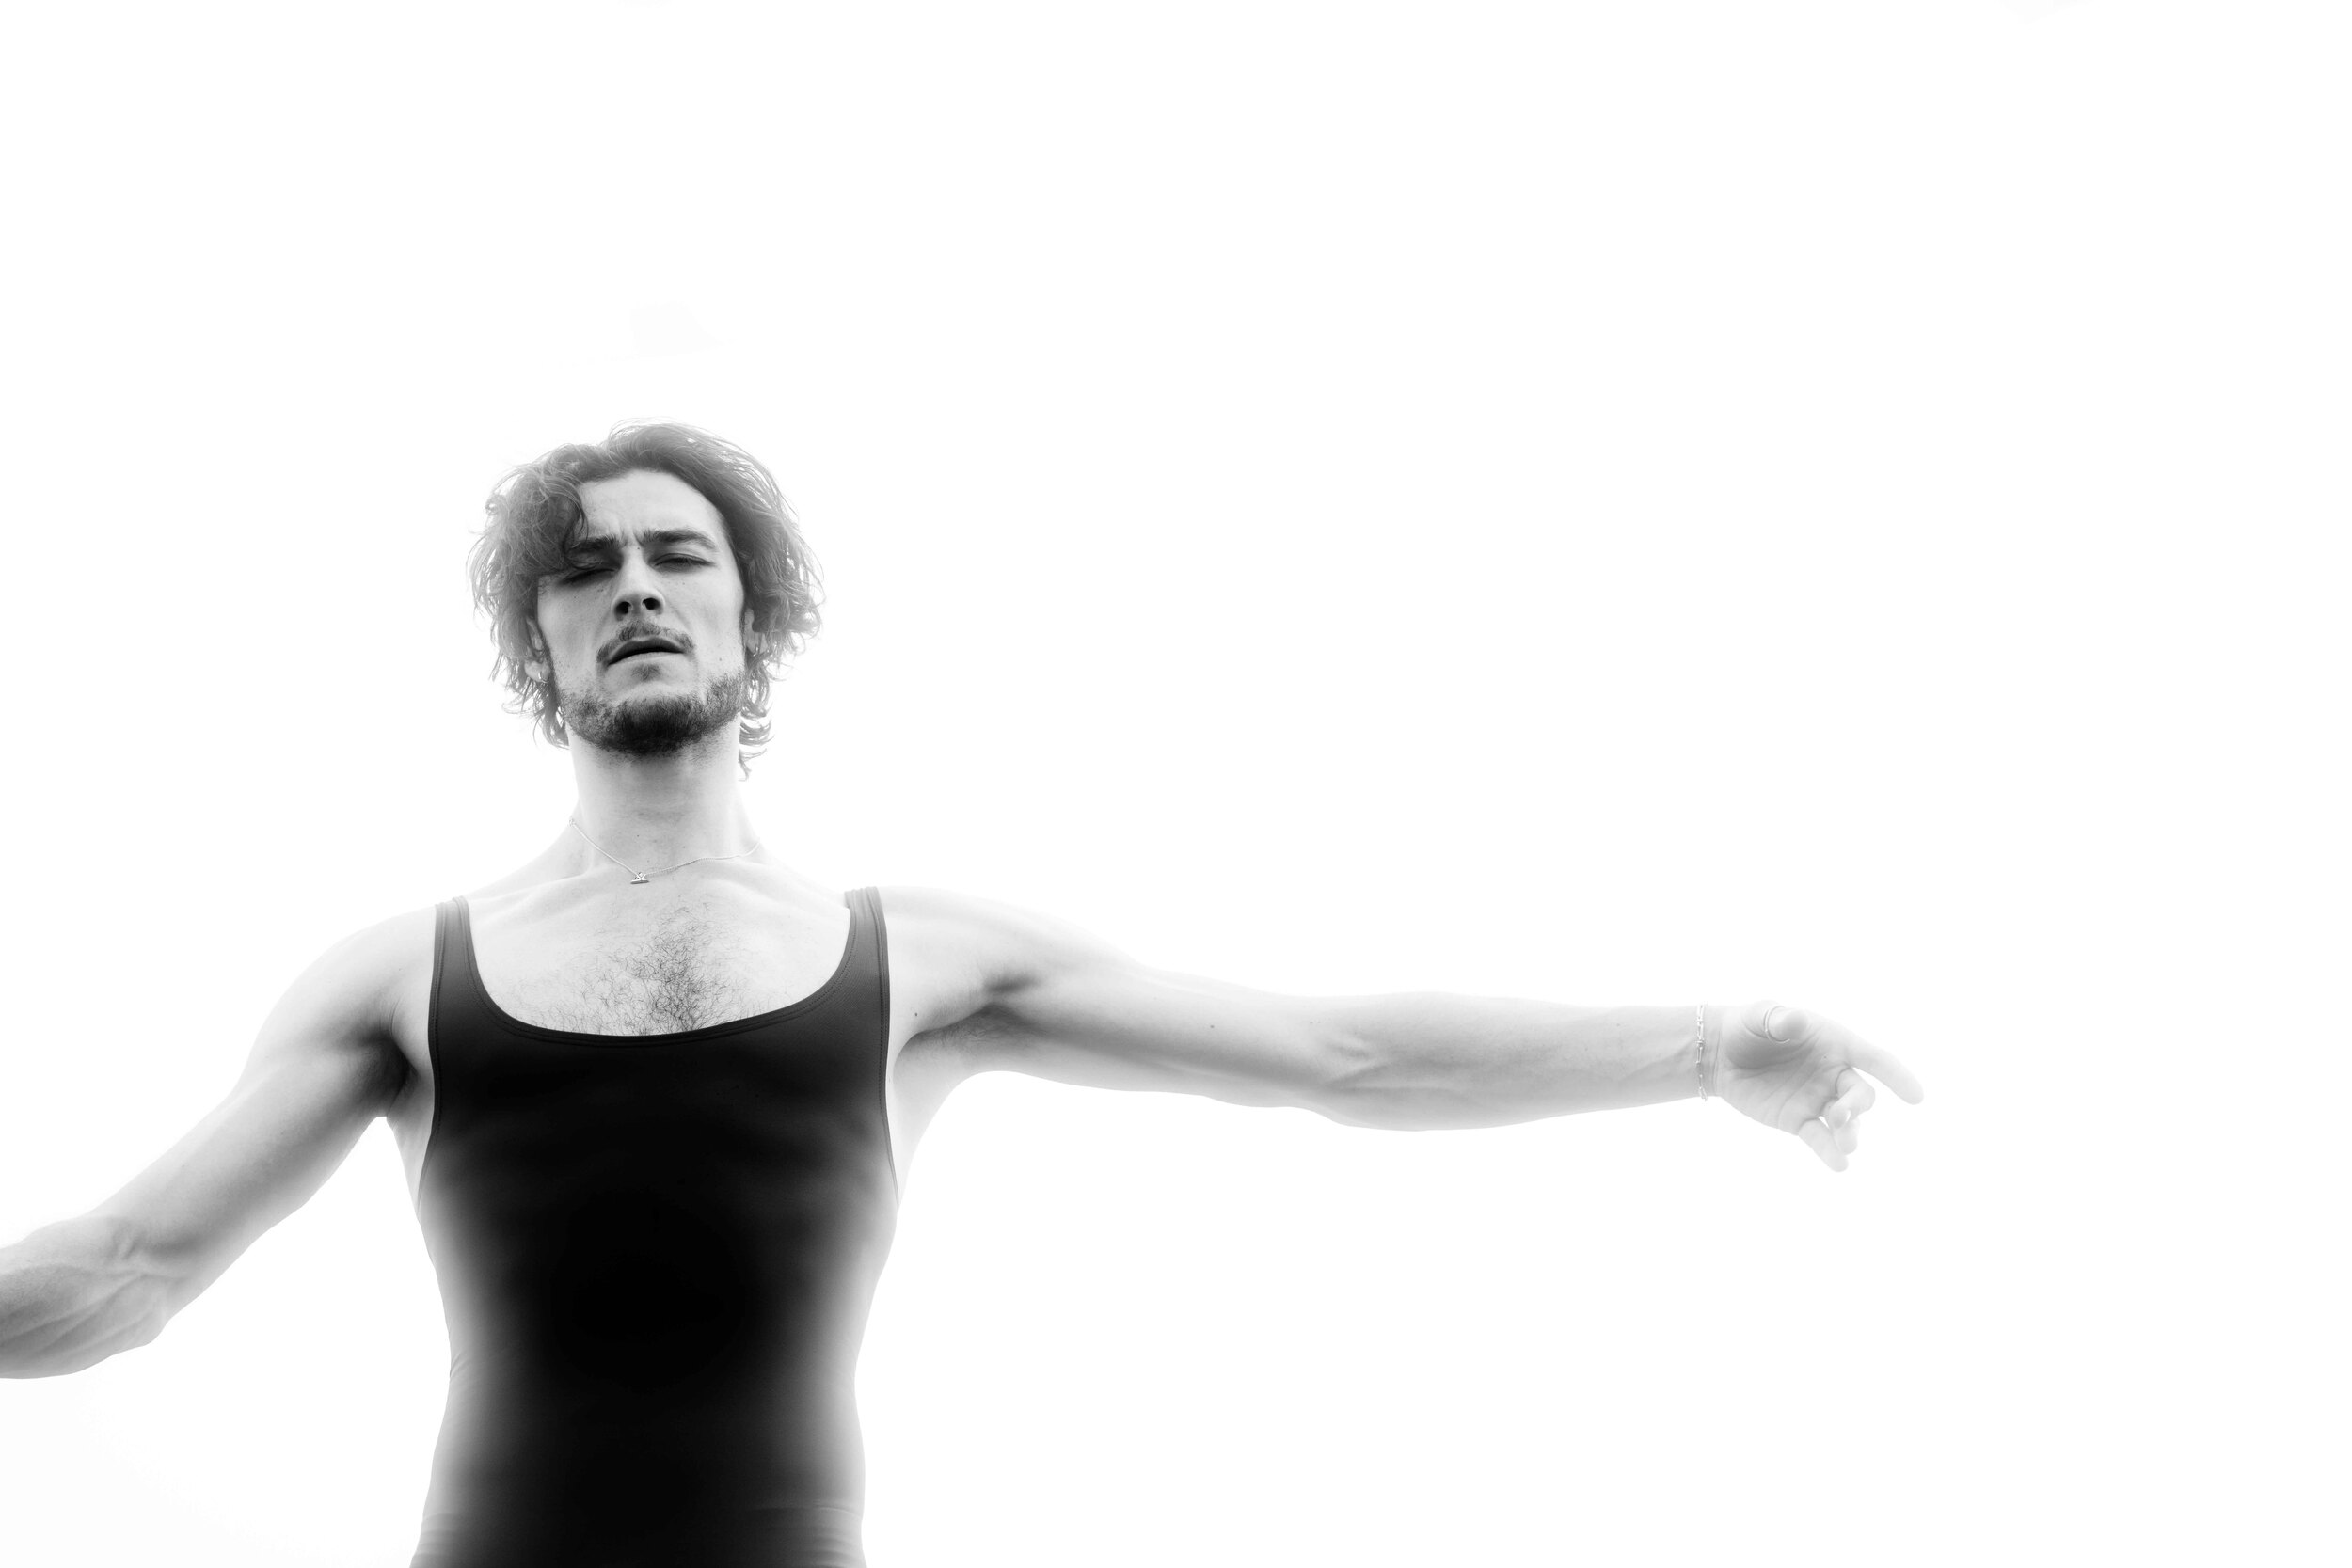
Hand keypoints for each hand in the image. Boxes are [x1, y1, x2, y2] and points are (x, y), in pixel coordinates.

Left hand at [1712, 1000, 1923, 1171]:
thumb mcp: (1760, 1017)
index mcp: (1833, 1042)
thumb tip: (1798, 1020)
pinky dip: (1830, 1152)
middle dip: (1856, 1107)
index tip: (1917, 1097)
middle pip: (1860, 1094)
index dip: (1897, 1075)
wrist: (1720, 1052)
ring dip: (1850, 1133)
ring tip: (1847, 1146)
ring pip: (1846, 1120)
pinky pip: (1819, 1138)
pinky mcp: (1798, 1120)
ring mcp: (1818, 1099)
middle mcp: (1833, 1073)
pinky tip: (1839, 1165)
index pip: (1873, 1058)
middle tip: (1839, 1117)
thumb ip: (1780, 1020)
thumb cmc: (1747, 1026)